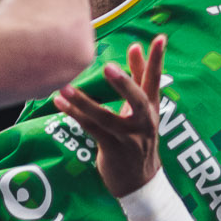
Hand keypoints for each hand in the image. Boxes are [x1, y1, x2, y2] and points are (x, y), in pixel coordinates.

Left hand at [54, 36, 165, 199]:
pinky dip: (75, 115)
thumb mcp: (142, 111)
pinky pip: (92, 130)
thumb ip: (137, 79)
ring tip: (65, 87)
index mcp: (152, 109)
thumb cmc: (138, 139)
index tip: (159, 38)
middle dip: (124, 84)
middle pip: (138, 101)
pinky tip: (60, 103)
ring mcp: (129, 138)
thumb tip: (134, 46)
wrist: (140, 183)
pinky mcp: (114, 150)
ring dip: (84, 102)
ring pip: (106, 118)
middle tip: (109, 68)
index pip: (155, 80)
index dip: (157, 59)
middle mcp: (144, 122)